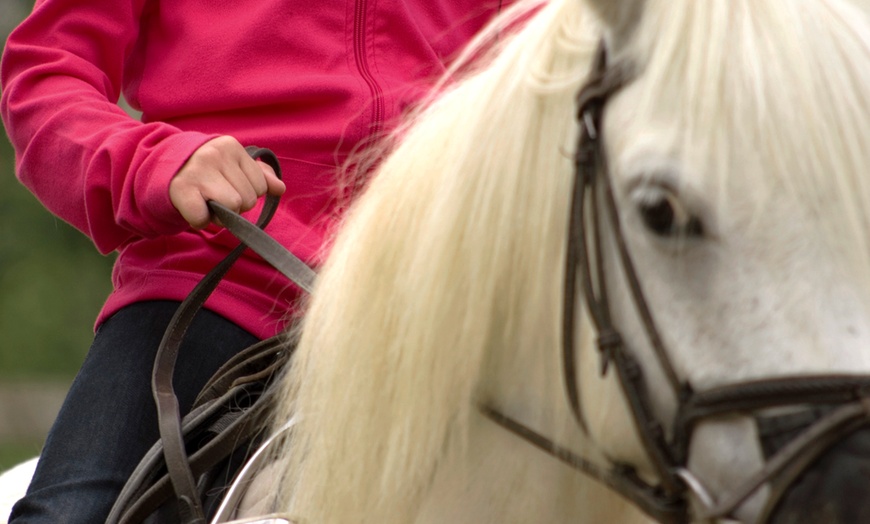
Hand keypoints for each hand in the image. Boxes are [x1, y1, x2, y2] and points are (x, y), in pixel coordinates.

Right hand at [169, 136, 285, 228]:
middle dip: (234, 206)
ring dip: (219, 215)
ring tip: (206, 202)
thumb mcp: (233, 166)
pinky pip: (204, 218)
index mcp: (231, 146)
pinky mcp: (182, 189)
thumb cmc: (206, 171)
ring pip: (231, 208)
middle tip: (215, 196)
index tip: (228, 186)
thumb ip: (259, 175)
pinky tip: (194, 208)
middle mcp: (215, 154)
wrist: (163, 169)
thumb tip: (280, 188)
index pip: (261, 186)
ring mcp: (198, 171)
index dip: (247, 193)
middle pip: (247, 200)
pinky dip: (199, 220)